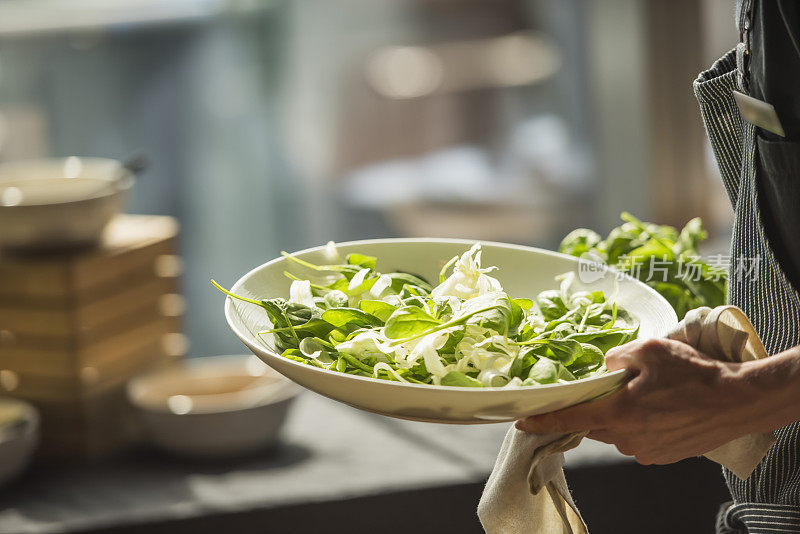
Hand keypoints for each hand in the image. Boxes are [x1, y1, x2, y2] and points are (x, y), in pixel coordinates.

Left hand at [516, 338, 761, 464]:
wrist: (737, 401)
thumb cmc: (694, 374)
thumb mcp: (650, 350)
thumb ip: (617, 358)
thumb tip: (604, 367)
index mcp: (617, 413)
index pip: (568, 419)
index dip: (541, 421)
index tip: (520, 422)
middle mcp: (625, 438)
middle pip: (591, 424)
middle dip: (593, 408)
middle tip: (610, 388)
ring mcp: (644, 451)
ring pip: (614, 432)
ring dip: (619, 415)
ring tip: (646, 394)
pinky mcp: (661, 456)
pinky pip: (636, 439)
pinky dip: (639, 424)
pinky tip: (659, 408)